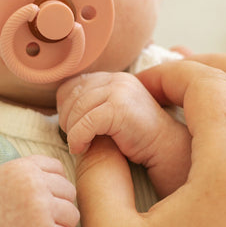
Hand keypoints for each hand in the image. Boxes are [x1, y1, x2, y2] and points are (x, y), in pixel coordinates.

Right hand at [0, 155, 79, 226]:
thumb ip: (31, 171)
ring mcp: (40, 207)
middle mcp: (34, 184)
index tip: (37, 200)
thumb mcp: (6, 176)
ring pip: (73, 216)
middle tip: (38, 220)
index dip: (53, 186)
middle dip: (58, 208)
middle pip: (70, 193)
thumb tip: (64, 175)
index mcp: (24, 167)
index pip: (58, 168)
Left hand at [56, 71, 190, 196]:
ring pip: (76, 109)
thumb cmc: (136, 138)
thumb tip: (60, 113)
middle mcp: (116, 79)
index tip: (70, 126)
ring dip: (71, 130)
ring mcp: (119, 90)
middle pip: (71, 95)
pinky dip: (77, 138)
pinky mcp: (119, 108)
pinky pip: (85, 122)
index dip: (64, 107)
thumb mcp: (111, 115)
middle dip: (66, 119)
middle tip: (73, 138)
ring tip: (79, 145)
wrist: (165, 148)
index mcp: (113, 78)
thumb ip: (92, 107)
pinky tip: (81, 148)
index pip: (72, 85)